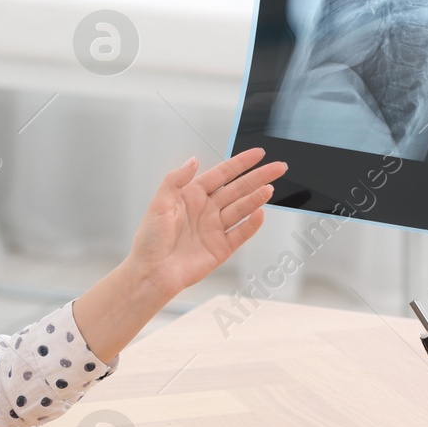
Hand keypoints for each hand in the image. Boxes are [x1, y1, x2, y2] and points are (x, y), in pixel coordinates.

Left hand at [126, 147, 288, 297]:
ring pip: (241, 209)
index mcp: (191, 195)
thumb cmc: (150, 240)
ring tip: (270, 188)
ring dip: (256, 198)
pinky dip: (251, 225)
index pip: (221, 174)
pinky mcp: (221, 248)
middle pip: (237, 189)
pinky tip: (260, 214)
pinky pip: (240, 233)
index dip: (240, 163)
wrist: (152, 272)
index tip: (258, 154)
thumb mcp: (159, 203)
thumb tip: (193, 160)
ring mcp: (215, 228)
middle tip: (278, 167)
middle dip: (258, 177)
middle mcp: (206, 210)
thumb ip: (176, 180)